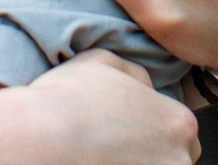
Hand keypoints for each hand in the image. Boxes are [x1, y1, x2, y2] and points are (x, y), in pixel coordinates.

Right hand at [10, 51, 200, 164]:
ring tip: (102, 159)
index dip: (152, 131)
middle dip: (151, 154)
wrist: (38, 140)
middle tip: (114, 148)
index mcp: (178, 123)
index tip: (126, 132)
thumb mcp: (103, 62)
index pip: (179, 131)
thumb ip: (135, 73)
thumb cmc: (67, 101)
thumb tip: (145, 84)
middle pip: (175, 159)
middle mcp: (178, 159)